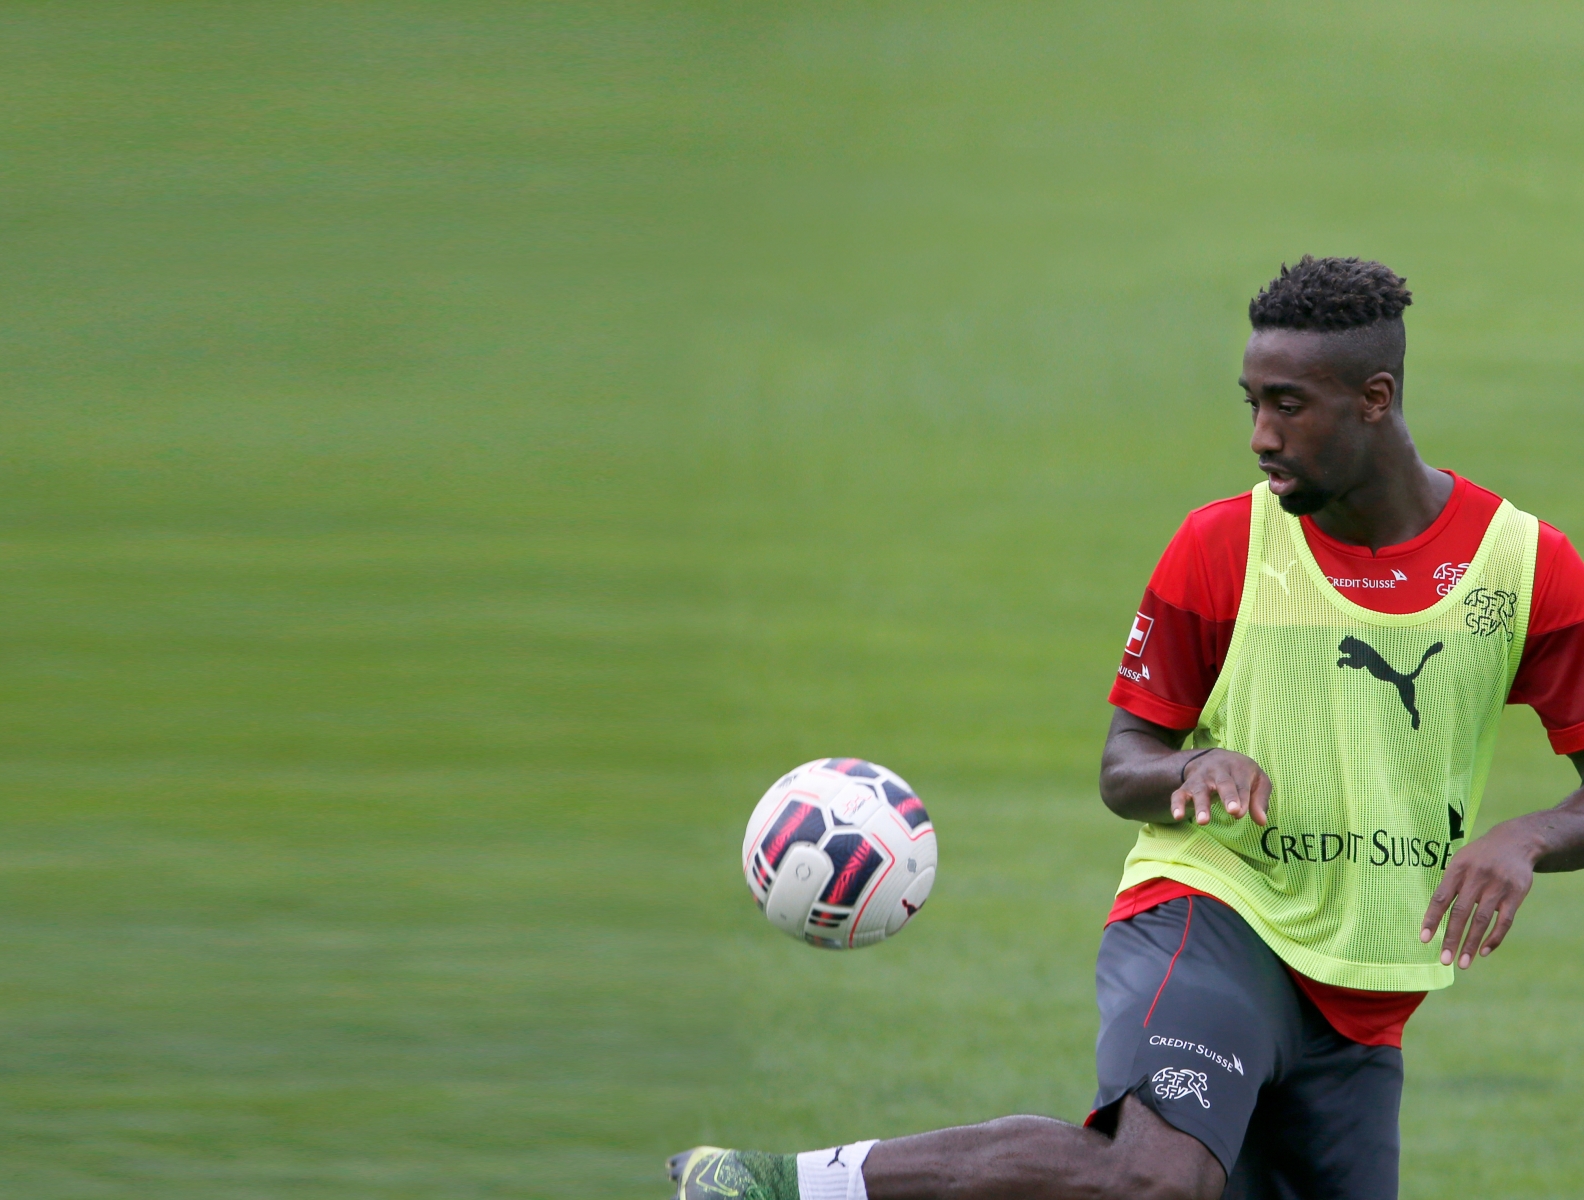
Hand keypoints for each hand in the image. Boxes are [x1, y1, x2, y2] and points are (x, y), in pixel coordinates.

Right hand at [1169, 749, 1270, 826]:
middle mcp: (1218, 771)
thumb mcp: (1257, 780)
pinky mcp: (1186, 786)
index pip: (1242, 784)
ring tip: (1203, 821)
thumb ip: (1260, 800)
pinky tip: (1177, 816)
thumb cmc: (1240, 774)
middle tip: (1233, 812)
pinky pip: (1179, 794)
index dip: (1243, 799)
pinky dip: (1177, 804)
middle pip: (1223, 783)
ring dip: (1201, 805)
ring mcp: (1200, 778)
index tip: (1241, 813)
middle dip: (1228, 797)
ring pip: (1200, 790)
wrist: (1212, 758)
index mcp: (1238, 768)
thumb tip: (1261, 821)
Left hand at [1420, 819, 1540, 968]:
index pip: (1441, 898)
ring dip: (1472, 944)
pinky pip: (1504, 921)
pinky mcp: (1516, 894)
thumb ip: (1449, 885)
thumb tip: (1432, 917)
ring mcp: (1497, 886)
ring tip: (1463, 963)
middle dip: (1451, 938)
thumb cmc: (1479, 856)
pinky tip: (1484, 951)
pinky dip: (1494, 938)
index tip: (1424, 939)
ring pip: (1482, 921)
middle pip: (1461, 913)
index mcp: (1458, 869)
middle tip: (1444, 960)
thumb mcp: (1460, 860)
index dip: (1431, 919)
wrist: (1515, 841)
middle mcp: (1477, 878)